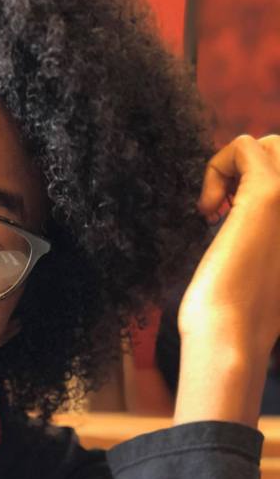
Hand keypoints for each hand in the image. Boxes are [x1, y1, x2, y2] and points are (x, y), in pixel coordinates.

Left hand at [174, 134, 279, 426]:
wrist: (230, 335)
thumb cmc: (232, 315)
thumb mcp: (252, 266)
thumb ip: (258, 237)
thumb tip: (234, 218)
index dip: (249, 187)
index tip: (225, 222)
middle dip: (246, 170)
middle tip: (220, 212)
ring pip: (271, 143)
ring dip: (233, 167)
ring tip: (215, 210)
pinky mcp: (269, 194)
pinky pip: (244, 146)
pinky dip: (217, 169)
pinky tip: (208, 212)